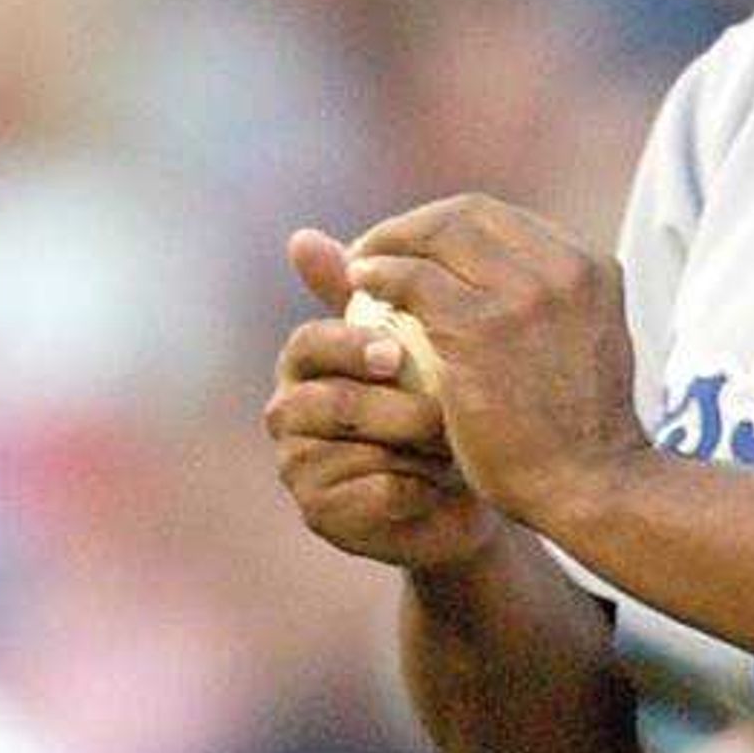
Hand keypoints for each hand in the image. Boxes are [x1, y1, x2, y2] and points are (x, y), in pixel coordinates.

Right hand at [266, 230, 495, 569]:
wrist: (464, 490)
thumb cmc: (440, 405)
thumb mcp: (417, 342)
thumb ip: (378, 290)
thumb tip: (299, 235)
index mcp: (305, 364)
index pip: (309, 343)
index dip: (348, 345)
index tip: (395, 353)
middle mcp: (290, 414)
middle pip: (317, 400)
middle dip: (378, 404)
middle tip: (430, 407)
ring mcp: (301, 469)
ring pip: (339, 452)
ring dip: (401, 447)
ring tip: (448, 443)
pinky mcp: (324, 518)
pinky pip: (366, 499)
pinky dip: (411, 490)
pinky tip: (444, 485)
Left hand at [320, 197, 647, 536]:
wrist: (590, 486)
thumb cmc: (576, 437)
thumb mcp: (575, 350)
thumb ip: (540, 307)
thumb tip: (491, 283)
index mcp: (591, 268)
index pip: (503, 219)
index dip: (446, 225)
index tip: (414, 250)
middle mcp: (563, 268)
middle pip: (468, 214)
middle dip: (413, 225)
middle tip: (373, 250)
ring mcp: (524, 294)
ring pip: (438, 235)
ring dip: (388, 243)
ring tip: (356, 267)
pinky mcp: (480, 327)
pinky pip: (412, 278)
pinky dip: (379, 273)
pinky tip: (358, 286)